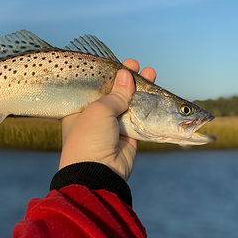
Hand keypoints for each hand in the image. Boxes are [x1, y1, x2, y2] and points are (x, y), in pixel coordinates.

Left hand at [59, 59, 156, 179]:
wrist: (97, 172)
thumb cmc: (89, 136)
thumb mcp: (99, 109)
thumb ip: (115, 93)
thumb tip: (127, 75)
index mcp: (81, 108)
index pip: (98, 87)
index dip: (112, 75)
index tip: (125, 65)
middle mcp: (96, 117)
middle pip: (115, 94)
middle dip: (128, 81)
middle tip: (140, 67)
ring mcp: (113, 127)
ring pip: (129, 105)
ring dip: (140, 92)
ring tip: (151, 73)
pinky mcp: (128, 136)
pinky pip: (140, 119)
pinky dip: (148, 108)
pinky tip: (155, 95)